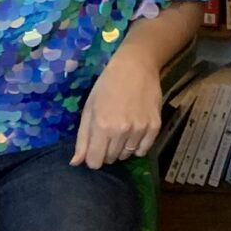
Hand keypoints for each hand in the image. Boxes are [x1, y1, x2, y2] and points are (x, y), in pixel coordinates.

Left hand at [72, 50, 164, 168]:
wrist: (136, 67)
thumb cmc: (107, 86)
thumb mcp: (89, 109)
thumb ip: (82, 139)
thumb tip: (76, 163)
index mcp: (101, 126)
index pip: (95, 161)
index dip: (92, 158)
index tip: (94, 149)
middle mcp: (121, 130)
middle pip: (111, 159)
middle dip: (106, 152)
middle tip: (108, 134)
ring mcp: (140, 129)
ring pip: (127, 155)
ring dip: (121, 148)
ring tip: (121, 130)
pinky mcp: (155, 127)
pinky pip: (143, 150)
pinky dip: (137, 146)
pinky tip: (134, 132)